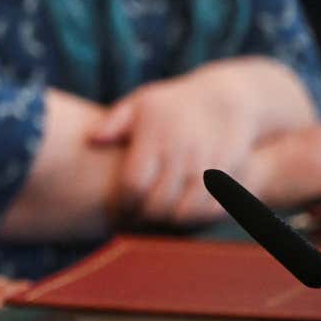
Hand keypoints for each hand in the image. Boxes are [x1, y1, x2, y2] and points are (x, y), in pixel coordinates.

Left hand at [89, 71, 258, 224]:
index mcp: (155, 138)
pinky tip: (184, 212)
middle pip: (158, 204)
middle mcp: (182, 154)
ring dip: (169, 221)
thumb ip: (115, 122)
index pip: (133, 185)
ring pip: (184, 212)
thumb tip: (91, 139)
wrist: (229, 98)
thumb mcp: (142, 102)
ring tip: (158, 217)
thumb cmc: (174, 103)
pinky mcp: (228, 176)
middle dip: (143, 218)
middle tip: (136, 219)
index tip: (118, 210)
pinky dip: (196, 219)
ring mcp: (207, 166)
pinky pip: (211, 210)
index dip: (123, 205)